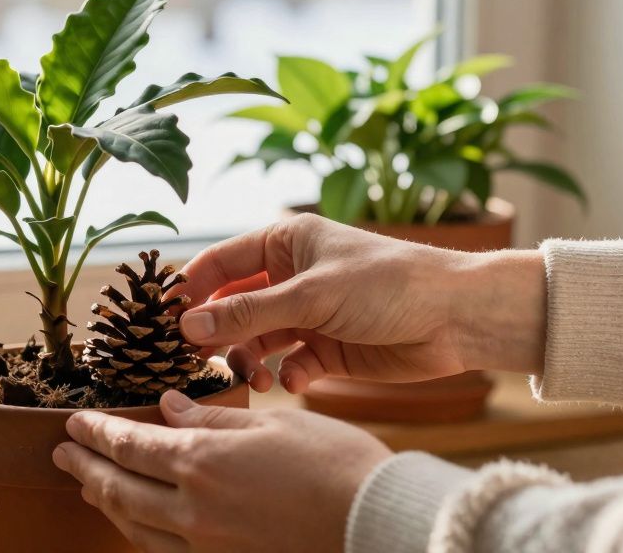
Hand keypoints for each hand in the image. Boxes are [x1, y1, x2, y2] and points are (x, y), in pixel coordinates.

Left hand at [53, 391, 391, 552]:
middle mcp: (192, 509)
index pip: (130, 444)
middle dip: (86, 466)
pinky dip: (138, 532)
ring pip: (135, 525)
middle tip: (62, 452)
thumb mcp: (271, 424)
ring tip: (90, 483)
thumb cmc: (335, 465)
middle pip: (119, 486)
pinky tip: (135, 522)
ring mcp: (205, 546)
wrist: (376, 526)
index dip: (96, 432)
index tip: (73, 422)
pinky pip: (162, 551)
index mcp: (202, 461)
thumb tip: (169, 405)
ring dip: (106, 501)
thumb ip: (211, 416)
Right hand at [173, 213, 545, 392]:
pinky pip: (288, 364)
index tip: (165, 321)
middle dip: (218, 333)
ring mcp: (308, 314)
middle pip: (232, 306)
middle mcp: (291, 277)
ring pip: (256, 340)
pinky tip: (296, 381)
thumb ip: (247, 313)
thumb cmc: (388, 284)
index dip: (190, 290)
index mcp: (284, 242)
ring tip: (255, 377)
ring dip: (250, 359)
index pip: (219, 263)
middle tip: (199, 359)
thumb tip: (187, 325)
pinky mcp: (327, 349)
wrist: (457, 318)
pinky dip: (286, 375)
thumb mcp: (311, 295)